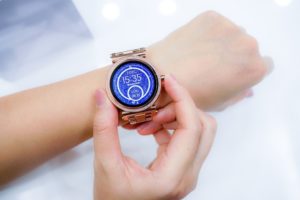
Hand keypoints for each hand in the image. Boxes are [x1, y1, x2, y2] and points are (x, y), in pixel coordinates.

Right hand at [93, 75, 215, 199]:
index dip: (182, 99)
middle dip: (181, 107)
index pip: (192, 128)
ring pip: (199, 132)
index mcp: (172, 175)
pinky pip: (188, 140)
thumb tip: (102, 97)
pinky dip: (172, 127)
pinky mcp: (182, 171)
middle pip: (204, 127)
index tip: (168, 81)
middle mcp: (187, 175)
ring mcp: (187, 174)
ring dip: (176, 117)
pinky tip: (150, 129)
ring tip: (148, 119)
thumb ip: (104, 130)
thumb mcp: (104, 165)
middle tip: (155, 103)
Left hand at [148, 11, 272, 109]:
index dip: (248, 69)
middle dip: (235, 55)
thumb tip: (247, 88)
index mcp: (255, 69)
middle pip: (248, 48)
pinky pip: (215, 24)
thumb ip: (239, 94)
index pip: (264, 65)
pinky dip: (207, 33)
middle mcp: (248, 45)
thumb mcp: (219, 103)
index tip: (235, 71)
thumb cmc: (191, 94)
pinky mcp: (212, 17)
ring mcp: (230, 28)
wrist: (162, 74)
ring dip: (222, 42)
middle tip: (214, 64)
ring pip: (232, 34)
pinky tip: (193, 45)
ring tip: (201, 55)